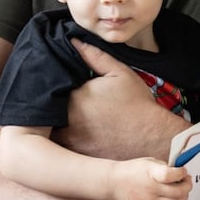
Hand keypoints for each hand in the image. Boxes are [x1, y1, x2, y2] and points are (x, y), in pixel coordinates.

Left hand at [55, 40, 158, 157]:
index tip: (59, 83)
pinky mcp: (74, 157)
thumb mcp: (120, 73)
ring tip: (64, 119)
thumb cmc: (138, 105)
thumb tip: (74, 41)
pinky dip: (60, 142)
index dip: (53, 84)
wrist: (153, 138)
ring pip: (49, 130)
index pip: (50, 86)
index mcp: (73, 97)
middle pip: (46, 110)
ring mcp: (68, 142)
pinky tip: (73, 135)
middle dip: (49, 104)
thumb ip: (94, 56)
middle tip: (59, 101)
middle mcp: (65, 121)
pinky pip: (59, 148)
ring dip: (52, 124)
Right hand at [111, 158, 191, 199]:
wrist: (114, 182)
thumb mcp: (149, 162)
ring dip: (184, 198)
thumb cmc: (133, 170)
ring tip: (182, 192)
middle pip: (178, 192)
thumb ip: (165, 167)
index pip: (172, 175)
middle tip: (186, 181)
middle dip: (187, 186)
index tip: (183, 171)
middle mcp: (152, 188)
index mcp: (153, 173)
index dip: (182, 172)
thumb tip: (180, 173)